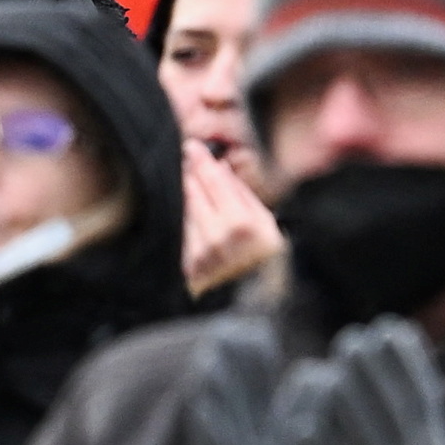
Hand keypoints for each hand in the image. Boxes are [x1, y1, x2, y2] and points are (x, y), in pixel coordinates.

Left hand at [177, 144, 281, 297]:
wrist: (254, 298)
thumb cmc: (263, 255)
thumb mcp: (263, 220)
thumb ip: (240, 191)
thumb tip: (218, 166)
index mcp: (244, 224)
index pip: (215, 182)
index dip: (201, 161)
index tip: (191, 147)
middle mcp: (220, 238)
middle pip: (194, 192)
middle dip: (189, 173)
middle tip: (186, 158)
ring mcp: (201, 253)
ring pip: (184, 210)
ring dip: (184, 194)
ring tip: (187, 183)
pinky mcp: (189, 265)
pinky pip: (181, 231)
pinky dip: (183, 217)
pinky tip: (187, 211)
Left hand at [286, 316, 444, 444]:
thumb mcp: (433, 438)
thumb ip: (420, 390)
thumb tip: (401, 332)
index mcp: (431, 437)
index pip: (420, 383)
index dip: (403, 350)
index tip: (386, 328)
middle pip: (383, 392)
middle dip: (364, 360)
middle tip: (350, 342)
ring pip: (350, 413)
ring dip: (336, 389)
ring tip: (329, 378)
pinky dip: (310, 431)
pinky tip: (304, 421)